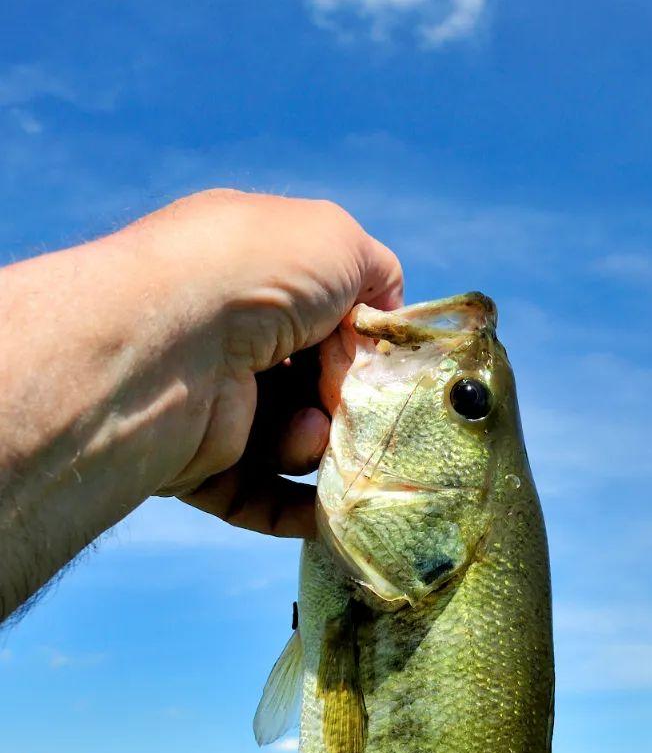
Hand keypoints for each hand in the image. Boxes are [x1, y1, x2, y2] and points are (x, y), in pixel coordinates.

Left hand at [147, 189, 402, 537]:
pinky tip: (328, 511)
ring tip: (310, 434)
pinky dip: (300, 510)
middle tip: (348, 401)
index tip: (378, 356)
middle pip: (313, 384)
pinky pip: (260, 498)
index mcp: (248, 272)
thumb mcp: (337, 241)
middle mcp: (224, 335)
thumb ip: (375, 272)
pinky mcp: (197, 464)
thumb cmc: (256, 276)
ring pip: (293, 443)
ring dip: (319, 447)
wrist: (171, 343)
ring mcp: (209, 401)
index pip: (323, 313)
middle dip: (345, 400)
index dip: (359, 338)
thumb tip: (377, 322)